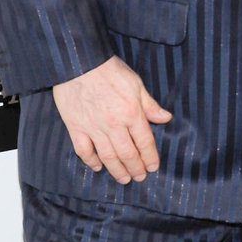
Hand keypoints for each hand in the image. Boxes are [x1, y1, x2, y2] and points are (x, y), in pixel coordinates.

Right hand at [53, 56, 171, 183]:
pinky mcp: (75, 127)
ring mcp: (94, 128)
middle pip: (127, 154)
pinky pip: (84, 150)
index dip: (150, 157)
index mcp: (131, 113)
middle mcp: (114, 124)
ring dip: (117, 171)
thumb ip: (150, 104)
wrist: (79, 62)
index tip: (152, 167)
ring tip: (124, 179)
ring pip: (108, 157)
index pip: (145, 142)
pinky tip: (97, 166)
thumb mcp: (136, 84)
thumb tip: (165, 118)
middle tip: (139, 177)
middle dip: (135, 169)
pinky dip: (91, 161)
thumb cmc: (108, 69)